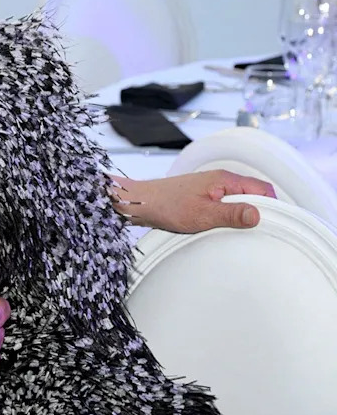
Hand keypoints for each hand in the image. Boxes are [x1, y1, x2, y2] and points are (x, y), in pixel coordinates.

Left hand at [111, 170, 276, 232]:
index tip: (275, 225)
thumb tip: (258, 214)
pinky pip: (225, 207)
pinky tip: (224, 230)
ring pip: (239, 202)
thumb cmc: (166, 205)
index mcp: (225, 180)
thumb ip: (231, 214)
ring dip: (242, 217)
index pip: (263, 189)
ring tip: (240, 234)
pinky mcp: (203, 198)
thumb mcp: (202, 214)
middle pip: (253, 196)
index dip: (273, 207)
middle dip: (258, 214)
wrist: (139, 203)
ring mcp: (212, 189)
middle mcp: (221, 181)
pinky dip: (228, 218)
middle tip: (258, 234)